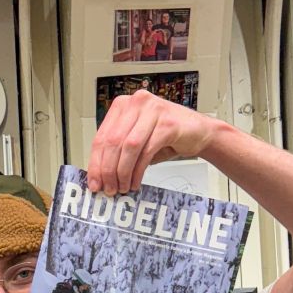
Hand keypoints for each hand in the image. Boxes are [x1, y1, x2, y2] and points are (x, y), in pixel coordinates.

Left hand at [88, 90, 218, 195]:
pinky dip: (138, 171)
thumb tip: (99, 178)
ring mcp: (152, 110)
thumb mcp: (135, 142)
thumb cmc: (164, 137)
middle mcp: (136, 103)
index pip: (101, 137)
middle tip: (109, 189)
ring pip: (128, 147)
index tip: (94, 184)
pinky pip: (146, 151)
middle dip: (108, 171)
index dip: (95, 164)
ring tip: (123, 187)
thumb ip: (117, 152)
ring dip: (123, 172)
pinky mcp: (167, 123)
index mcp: (122, 106)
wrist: (197, 132)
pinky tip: (136, 182)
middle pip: (113, 142)